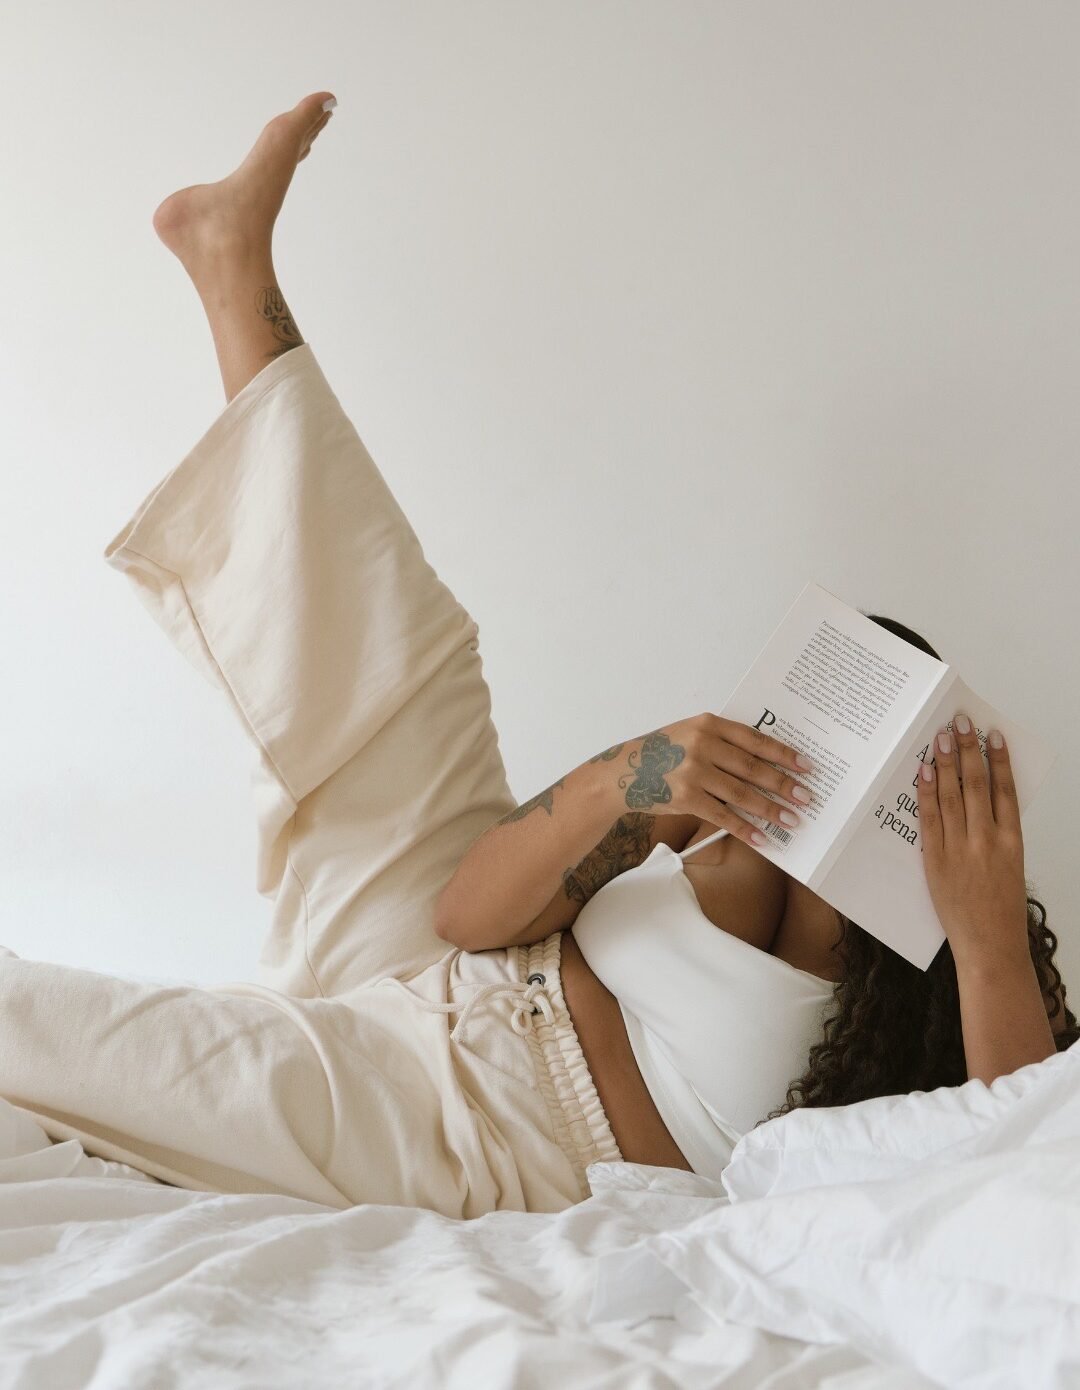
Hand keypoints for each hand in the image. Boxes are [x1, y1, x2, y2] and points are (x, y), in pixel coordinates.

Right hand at [617, 713, 815, 848]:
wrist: (622, 772)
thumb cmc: (660, 753)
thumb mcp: (690, 734)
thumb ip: (723, 742)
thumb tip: (765, 764)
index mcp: (708, 724)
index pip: (755, 739)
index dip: (783, 754)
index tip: (806, 765)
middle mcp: (702, 745)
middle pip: (753, 768)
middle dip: (784, 784)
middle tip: (805, 797)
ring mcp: (693, 772)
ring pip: (743, 794)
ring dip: (771, 809)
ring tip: (791, 819)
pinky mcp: (686, 798)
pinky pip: (723, 816)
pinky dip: (745, 828)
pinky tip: (762, 837)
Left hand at [915, 711, 1028, 964]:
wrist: (990, 946)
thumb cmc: (1000, 909)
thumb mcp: (1009, 866)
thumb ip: (997, 833)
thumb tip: (982, 796)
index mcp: (1012, 842)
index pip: (1006, 790)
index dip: (999, 759)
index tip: (992, 735)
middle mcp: (988, 841)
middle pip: (978, 785)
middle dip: (968, 750)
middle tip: (960, 722)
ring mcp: (961, 850)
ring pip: (953, 796)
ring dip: (946, 763)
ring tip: (940, 736)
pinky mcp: (936, 861)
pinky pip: (930, 820)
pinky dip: (927, 793)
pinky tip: (925, 772)